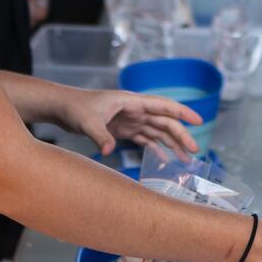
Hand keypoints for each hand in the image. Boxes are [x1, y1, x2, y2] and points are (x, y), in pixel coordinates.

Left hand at [60, 87, 200, 156]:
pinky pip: (145, 139)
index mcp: (131, 101)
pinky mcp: (124, 129)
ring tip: (186, 159)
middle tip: (194, 151)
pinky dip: (156, 148)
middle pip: (164, 122)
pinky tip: (165, 160)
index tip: (199, 120)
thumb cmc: (75, 107)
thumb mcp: (87, 122)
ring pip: (157, 131)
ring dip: (172, 144)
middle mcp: (135, 110)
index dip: (182, 112)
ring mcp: (130, 120)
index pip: (163, 105)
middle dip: (181, 135)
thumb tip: (108, 151)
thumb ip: (100, 136)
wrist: (62, 107)